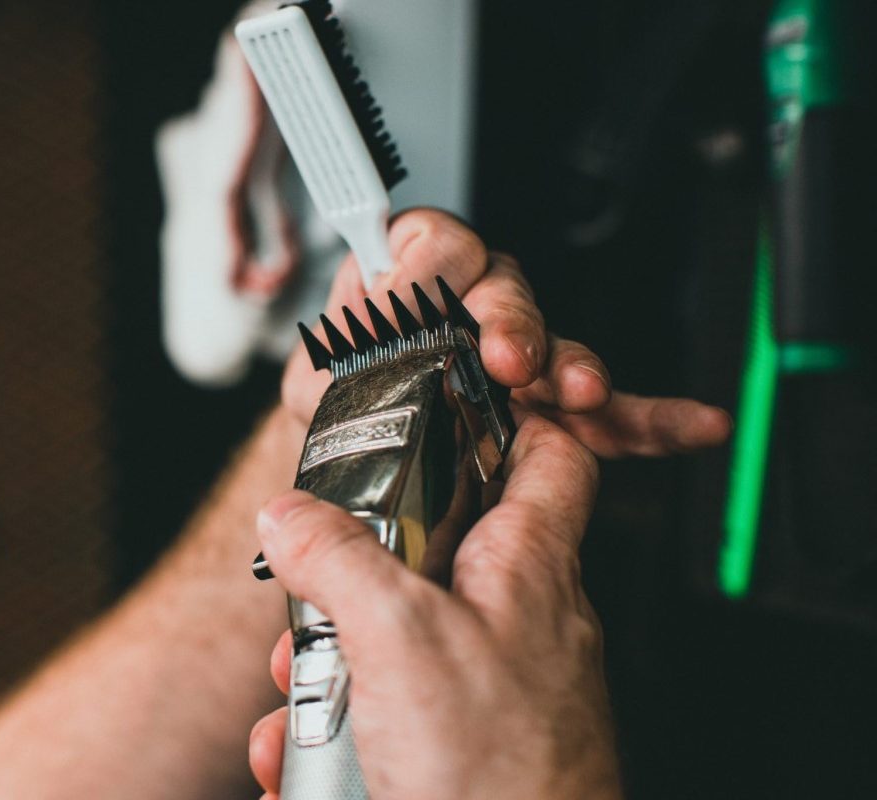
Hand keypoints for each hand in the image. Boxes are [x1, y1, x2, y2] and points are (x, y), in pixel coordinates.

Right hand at [250, 414, 621, 798]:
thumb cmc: (499, 778)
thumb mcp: (401, 639)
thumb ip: (341, 558)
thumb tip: (290, 514)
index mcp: (527, 565)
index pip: (549, 454)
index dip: (505, 415)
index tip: (439, 405)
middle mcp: (515, 615)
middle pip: (434, 542)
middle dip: (356, 568)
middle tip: (310, 592)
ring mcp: (485, 680)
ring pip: (394, 631)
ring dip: (328, 660)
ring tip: (293, 693)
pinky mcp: (454, 740)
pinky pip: (386, 706)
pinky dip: (335, 725)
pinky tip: (296, 756)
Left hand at [281, 208, 730, 456]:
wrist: (357, 486)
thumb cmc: (338, 421)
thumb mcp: (327, 371)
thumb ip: (355, 320)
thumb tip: (393, 276)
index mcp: (407, 290)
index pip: (434, 243)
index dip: (439, 262)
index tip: (437, 291)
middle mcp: (467, 315)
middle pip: (506, 290)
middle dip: (512, 323)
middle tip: (508, 359)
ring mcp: (513, 364)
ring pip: (557, 348)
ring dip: (573, 367)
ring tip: (577, 392)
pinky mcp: (547, 413)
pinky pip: (604, 411)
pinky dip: (648, 420)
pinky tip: (692, 425)